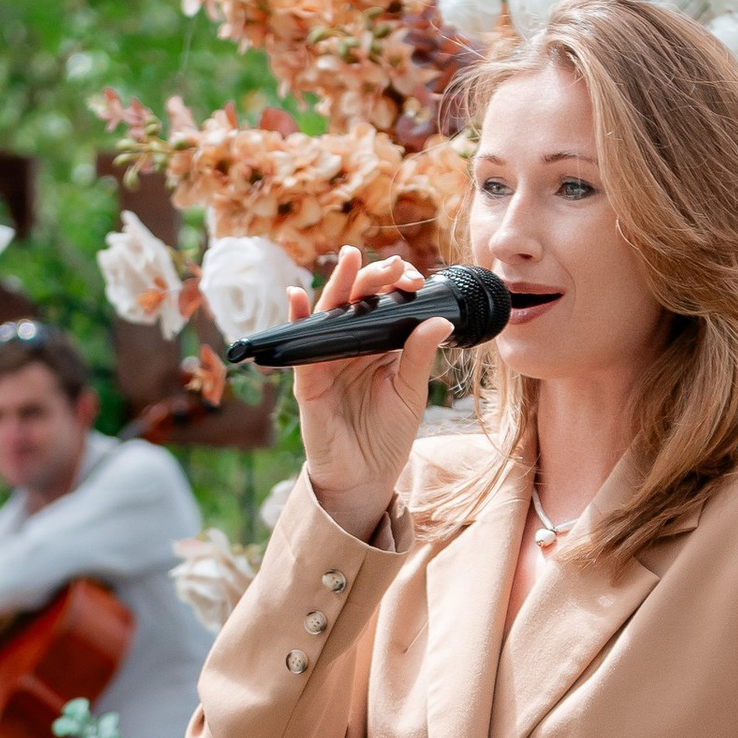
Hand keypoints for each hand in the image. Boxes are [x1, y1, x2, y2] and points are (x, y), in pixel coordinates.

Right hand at [290, 247, 450, 542]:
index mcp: (377, 347)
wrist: (366, 478)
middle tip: (393, 264)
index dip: (396, 287)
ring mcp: (326, 361)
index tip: (415, 278)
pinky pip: (300, 347)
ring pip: (328, 315)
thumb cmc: (387, 436)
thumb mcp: (411, 392)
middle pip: (356, 302)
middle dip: (372, 278)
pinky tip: (296, 297)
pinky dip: (297, 320)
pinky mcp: (308, 380)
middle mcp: (350, 348)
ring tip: (349, 259)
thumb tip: (440, 319)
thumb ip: (420, 355)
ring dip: (337, 285)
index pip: (384, 306)